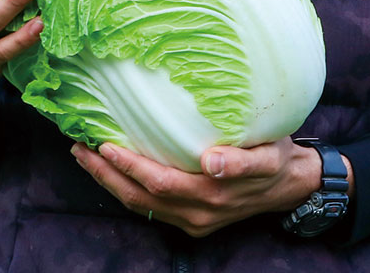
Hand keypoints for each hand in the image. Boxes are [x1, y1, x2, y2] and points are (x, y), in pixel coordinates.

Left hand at [71, 137, 351, 237]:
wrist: (290, 185)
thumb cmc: (275, 156)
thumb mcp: (267, 155)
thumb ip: (241, 162)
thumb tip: (210, 161)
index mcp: (212, 193)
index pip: (160, 182)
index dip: (130, 166)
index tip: (105, 145)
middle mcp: (198, 212)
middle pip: (141, 196)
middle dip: (106, 174)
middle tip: (79, 147)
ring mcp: (193, 220)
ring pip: (141, 205)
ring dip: (109, 183)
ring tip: (84, 156)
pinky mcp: (191, 223)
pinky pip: (151, 209)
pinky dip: (126, 191)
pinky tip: (110, 171)